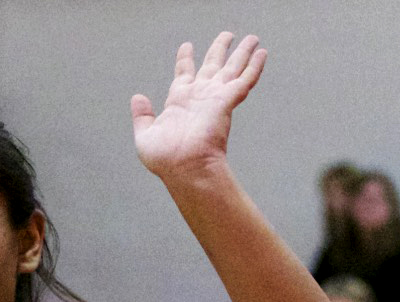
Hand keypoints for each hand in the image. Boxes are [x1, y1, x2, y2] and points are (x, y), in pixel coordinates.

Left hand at [132, 32, 265, 183]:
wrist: (184, 168)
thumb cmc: (166, 160)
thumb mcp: (145, 136)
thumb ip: (142, 116)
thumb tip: (137, 98)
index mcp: (179, 101)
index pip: (184, 72)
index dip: (185, 58)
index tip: (187, 46)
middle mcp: (199, 96)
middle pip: (212, 64)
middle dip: (219, 49)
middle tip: (227, 35)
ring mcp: (214, 97)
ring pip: (232, 67)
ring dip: (242, 52)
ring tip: (252, 38)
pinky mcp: (227, 101)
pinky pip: (244, 79)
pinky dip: (254, 66)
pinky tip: (262, 54)